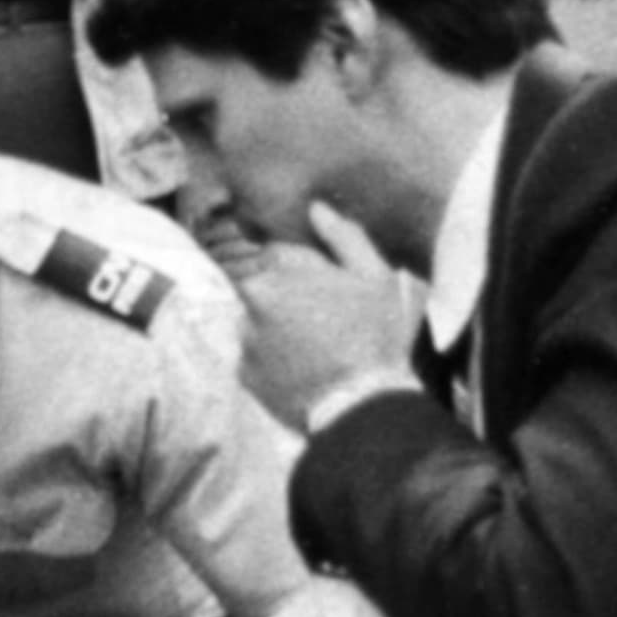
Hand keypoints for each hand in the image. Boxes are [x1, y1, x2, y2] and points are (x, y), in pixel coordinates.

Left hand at [227, 213, 410, 426]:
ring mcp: (243, 340)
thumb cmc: (372, 336)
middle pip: (266, 287)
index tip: (329, 291)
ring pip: (259, 321)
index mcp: (276, 273)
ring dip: (280, 329)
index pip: (279, 254)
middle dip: (290, 298)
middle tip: (327, 323)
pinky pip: (257, 356)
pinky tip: (306, 369)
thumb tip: (316, 208)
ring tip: (318, 350)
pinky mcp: (243, 374)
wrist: (359, 407)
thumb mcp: (374, 277)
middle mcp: (248, 303)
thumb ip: (344, 237)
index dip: (307, 270)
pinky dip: (275, 360)